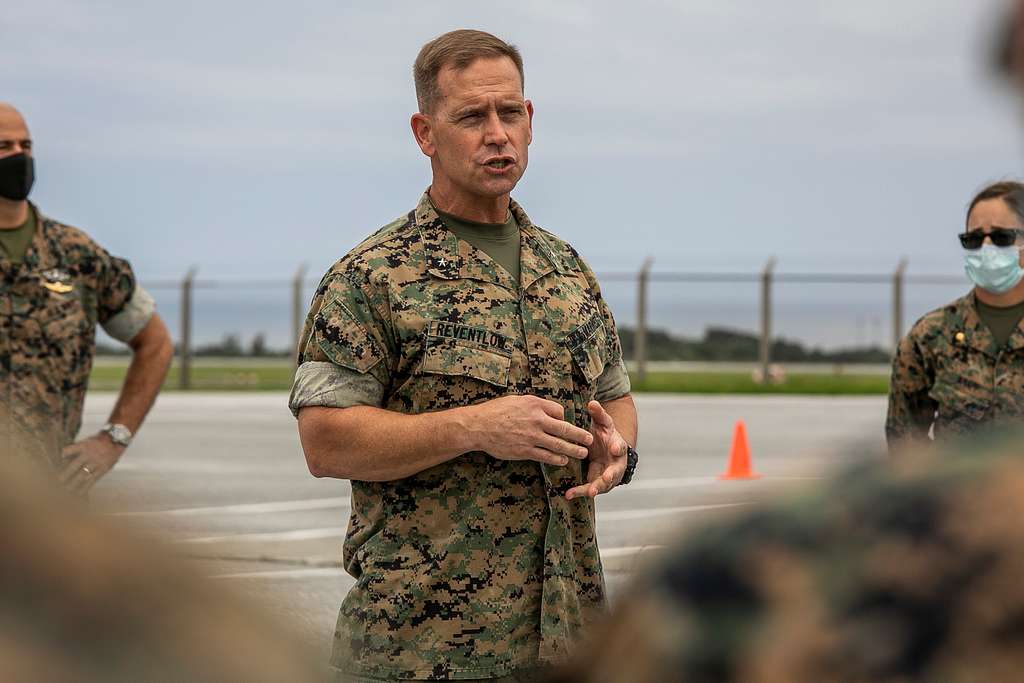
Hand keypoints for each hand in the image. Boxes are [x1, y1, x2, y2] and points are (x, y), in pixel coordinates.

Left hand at [58, 434, 125, 493]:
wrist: (117, 439)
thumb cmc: (100, 440)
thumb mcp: (87, 441)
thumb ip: (76, 449)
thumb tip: (63, 459)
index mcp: (83, 446)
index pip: (67, 452)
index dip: (59, 460)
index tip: (50, 467)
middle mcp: (89, 455)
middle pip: (73, 467)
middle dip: (63, 476)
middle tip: (54, 484)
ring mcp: (96, 463)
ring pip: (82, 475)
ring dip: (72, 484)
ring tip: (64, 491)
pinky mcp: (103, 469)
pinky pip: (93, 479)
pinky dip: (85, 487)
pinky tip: (79, 493)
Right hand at [466, 395, 592, 465]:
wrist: (478, 426)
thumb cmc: (496, 411)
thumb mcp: (517, 400)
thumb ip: (534, 405)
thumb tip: (549, 411)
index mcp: (535, 405)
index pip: (559, 411)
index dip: (564, 418)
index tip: (565, 423)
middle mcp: (536, 421)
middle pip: (564, 429)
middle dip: (579, 435)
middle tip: (589, 439)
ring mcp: (531, 437)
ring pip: (558, 445)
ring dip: (572, 450)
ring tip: (582, 453)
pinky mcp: (525, 451)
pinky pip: (545, 456)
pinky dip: (556, 459)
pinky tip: (562, 461)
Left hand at [565, 400, 628, 499]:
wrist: (607, 449)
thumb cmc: (605, 434)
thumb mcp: (603, 423)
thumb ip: (598, 414)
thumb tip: (592, 403)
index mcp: (618, 446)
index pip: (621, 446)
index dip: (619, 447)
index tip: (616, 448)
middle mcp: (615, 463)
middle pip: (615, 471)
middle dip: (611, 475)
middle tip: (607, 479)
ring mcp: (607, 475)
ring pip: (603, 484)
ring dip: (595, 488)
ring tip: (589, 492)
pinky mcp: (596, 482)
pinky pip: (588, 489)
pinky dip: (579, 492)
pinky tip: (568, 494)